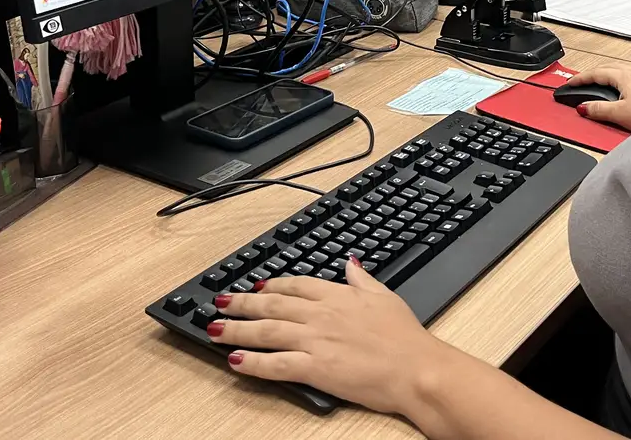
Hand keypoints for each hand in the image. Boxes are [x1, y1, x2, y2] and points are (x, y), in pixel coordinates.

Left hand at [210, 258, 458, 414]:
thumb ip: (362, 279)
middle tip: (220, 302)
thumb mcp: (385, 296)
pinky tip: (235, 361)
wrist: (415, 368)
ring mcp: (315, 341)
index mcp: (338, 296)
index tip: (255, 286)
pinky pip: (276, 365)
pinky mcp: (315, 369)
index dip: (271, 286)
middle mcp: (321, 315)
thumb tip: (350, 263)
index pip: (295, 285)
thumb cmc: (405, 337)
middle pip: (272, 306)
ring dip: (237, 329)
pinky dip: (253, 363)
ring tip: (215, 328)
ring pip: (267, 332)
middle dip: (242, 303)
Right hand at [565, 66, 630, 130]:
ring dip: (608, 77)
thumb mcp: (619, 114)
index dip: (580, 78)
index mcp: (624, 75)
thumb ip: (599, 110)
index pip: (596, 72)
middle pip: (608, 68)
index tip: (571, 83)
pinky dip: (621, 82)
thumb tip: (584, 107)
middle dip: (593, 74)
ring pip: (621, 72)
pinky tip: (624, 92)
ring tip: (600, 86)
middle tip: (582, 83)